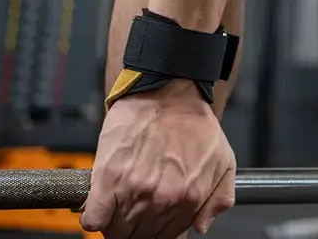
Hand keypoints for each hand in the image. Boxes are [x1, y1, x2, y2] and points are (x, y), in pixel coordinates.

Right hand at [81, 81, 236, 238]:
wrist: (167, 93)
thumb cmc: (193, 123)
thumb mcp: (224, 160)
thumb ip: (218, 198)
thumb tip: (202, 226)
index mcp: (189, 198)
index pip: (167, 237)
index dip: (157, 233)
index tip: (150, 225)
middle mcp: (162, 199)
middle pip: (140, 236)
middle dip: (136, 229)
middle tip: (133, 213)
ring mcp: (134, 192)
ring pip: (116, 231)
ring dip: (115, 225)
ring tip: (118, 208)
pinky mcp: (107, 181)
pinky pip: (93, 219)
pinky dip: (93, 219)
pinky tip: (99, 208)